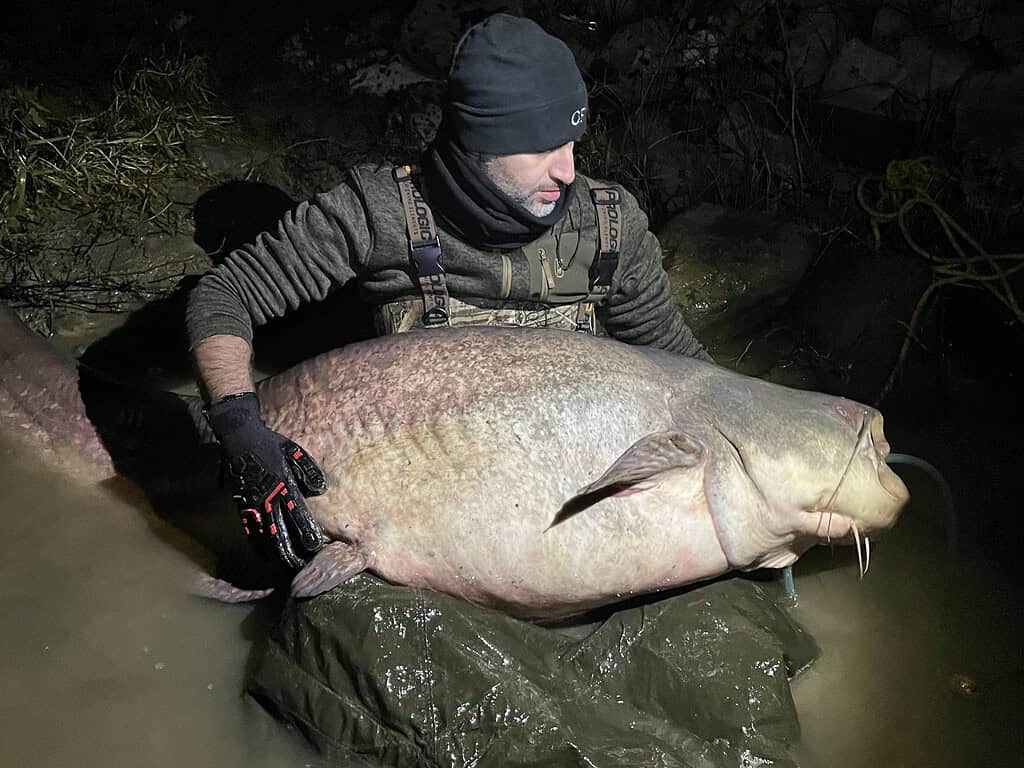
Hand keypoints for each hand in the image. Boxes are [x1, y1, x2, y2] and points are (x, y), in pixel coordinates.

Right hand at [205, 392, 328, 569]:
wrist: (239, 438)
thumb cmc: (270, 444)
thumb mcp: (293, 451)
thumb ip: (307, 469)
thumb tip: (320, 487)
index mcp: (282, 483)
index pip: (296, 511)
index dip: (305, 529)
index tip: (314, 544)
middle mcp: (267, 496)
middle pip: (279, 529)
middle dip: (290, 549)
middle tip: (300, 566)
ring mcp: (252, 502)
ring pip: (264, 533)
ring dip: (274, 551)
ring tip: (285, 566)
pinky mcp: (241, 504)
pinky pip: (250, 528)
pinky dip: (257, 543)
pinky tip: (264, 555)